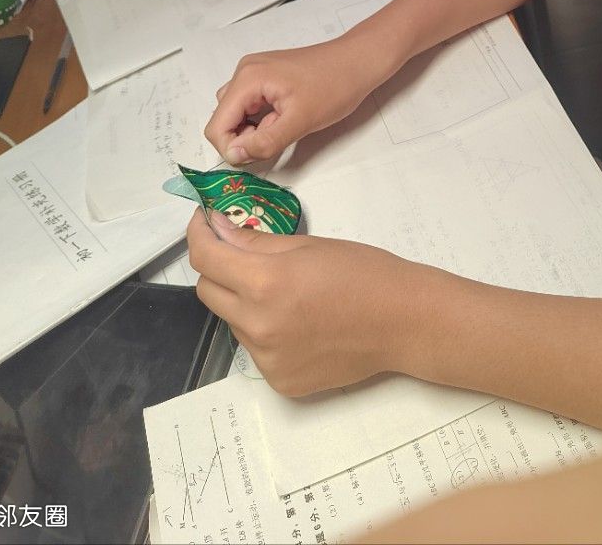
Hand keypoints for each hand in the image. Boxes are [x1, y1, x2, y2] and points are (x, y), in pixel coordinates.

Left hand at [186, 209, 428, 395]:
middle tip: (241, 253)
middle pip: (207, 291)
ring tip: (285, 292)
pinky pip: (255, 349)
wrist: (403, 322)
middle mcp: (257, 325)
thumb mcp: (308, 245)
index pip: (205, 257)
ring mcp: (266, 359)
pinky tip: (299, 323)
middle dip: (217, 267)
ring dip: (242, 301)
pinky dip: (265, 331)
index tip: (203, 221)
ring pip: (232, 321)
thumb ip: (255, 241)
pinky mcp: (278, 381)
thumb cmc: (364, 272)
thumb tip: (217, 228)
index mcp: (265, 283)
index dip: (198, 233)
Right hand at [204, 34, 385, 166]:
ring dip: (253, 130)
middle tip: (277, 137)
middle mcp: (245, 72)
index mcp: (248, 79)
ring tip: (283, 126)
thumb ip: (265, 142)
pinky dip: (261, 119)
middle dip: (244, 138)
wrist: (359, 61)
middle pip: (223, 119)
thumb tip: (234, 156)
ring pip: (237, 113)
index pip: (216, 126)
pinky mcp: (266, 77)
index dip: (232, 149)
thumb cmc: (335, 85)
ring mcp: (255, 72)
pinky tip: (284, 119)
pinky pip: (251, 105)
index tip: (258, 154)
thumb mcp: (300, 121)